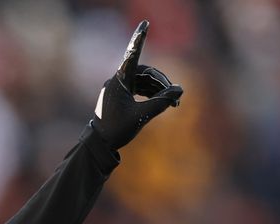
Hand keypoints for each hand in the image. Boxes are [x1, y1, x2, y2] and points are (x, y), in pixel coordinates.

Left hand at [89, 20, 183, 149]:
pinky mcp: (119, 96)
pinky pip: (138, 88)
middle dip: (161, 82)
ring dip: (158, 89)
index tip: (145, 23)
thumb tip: (180, 90)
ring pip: (142, 81)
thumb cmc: (117, 130)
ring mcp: (118, 88)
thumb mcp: (142, 116)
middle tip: (176, 95)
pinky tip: (162, 101)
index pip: (133, 54)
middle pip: (144, 72)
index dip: (140, 38)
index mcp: (119, 80)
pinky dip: (150, 93)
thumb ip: (162, 102)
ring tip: (173, 103)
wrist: (99, 144)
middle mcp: (117, 80)